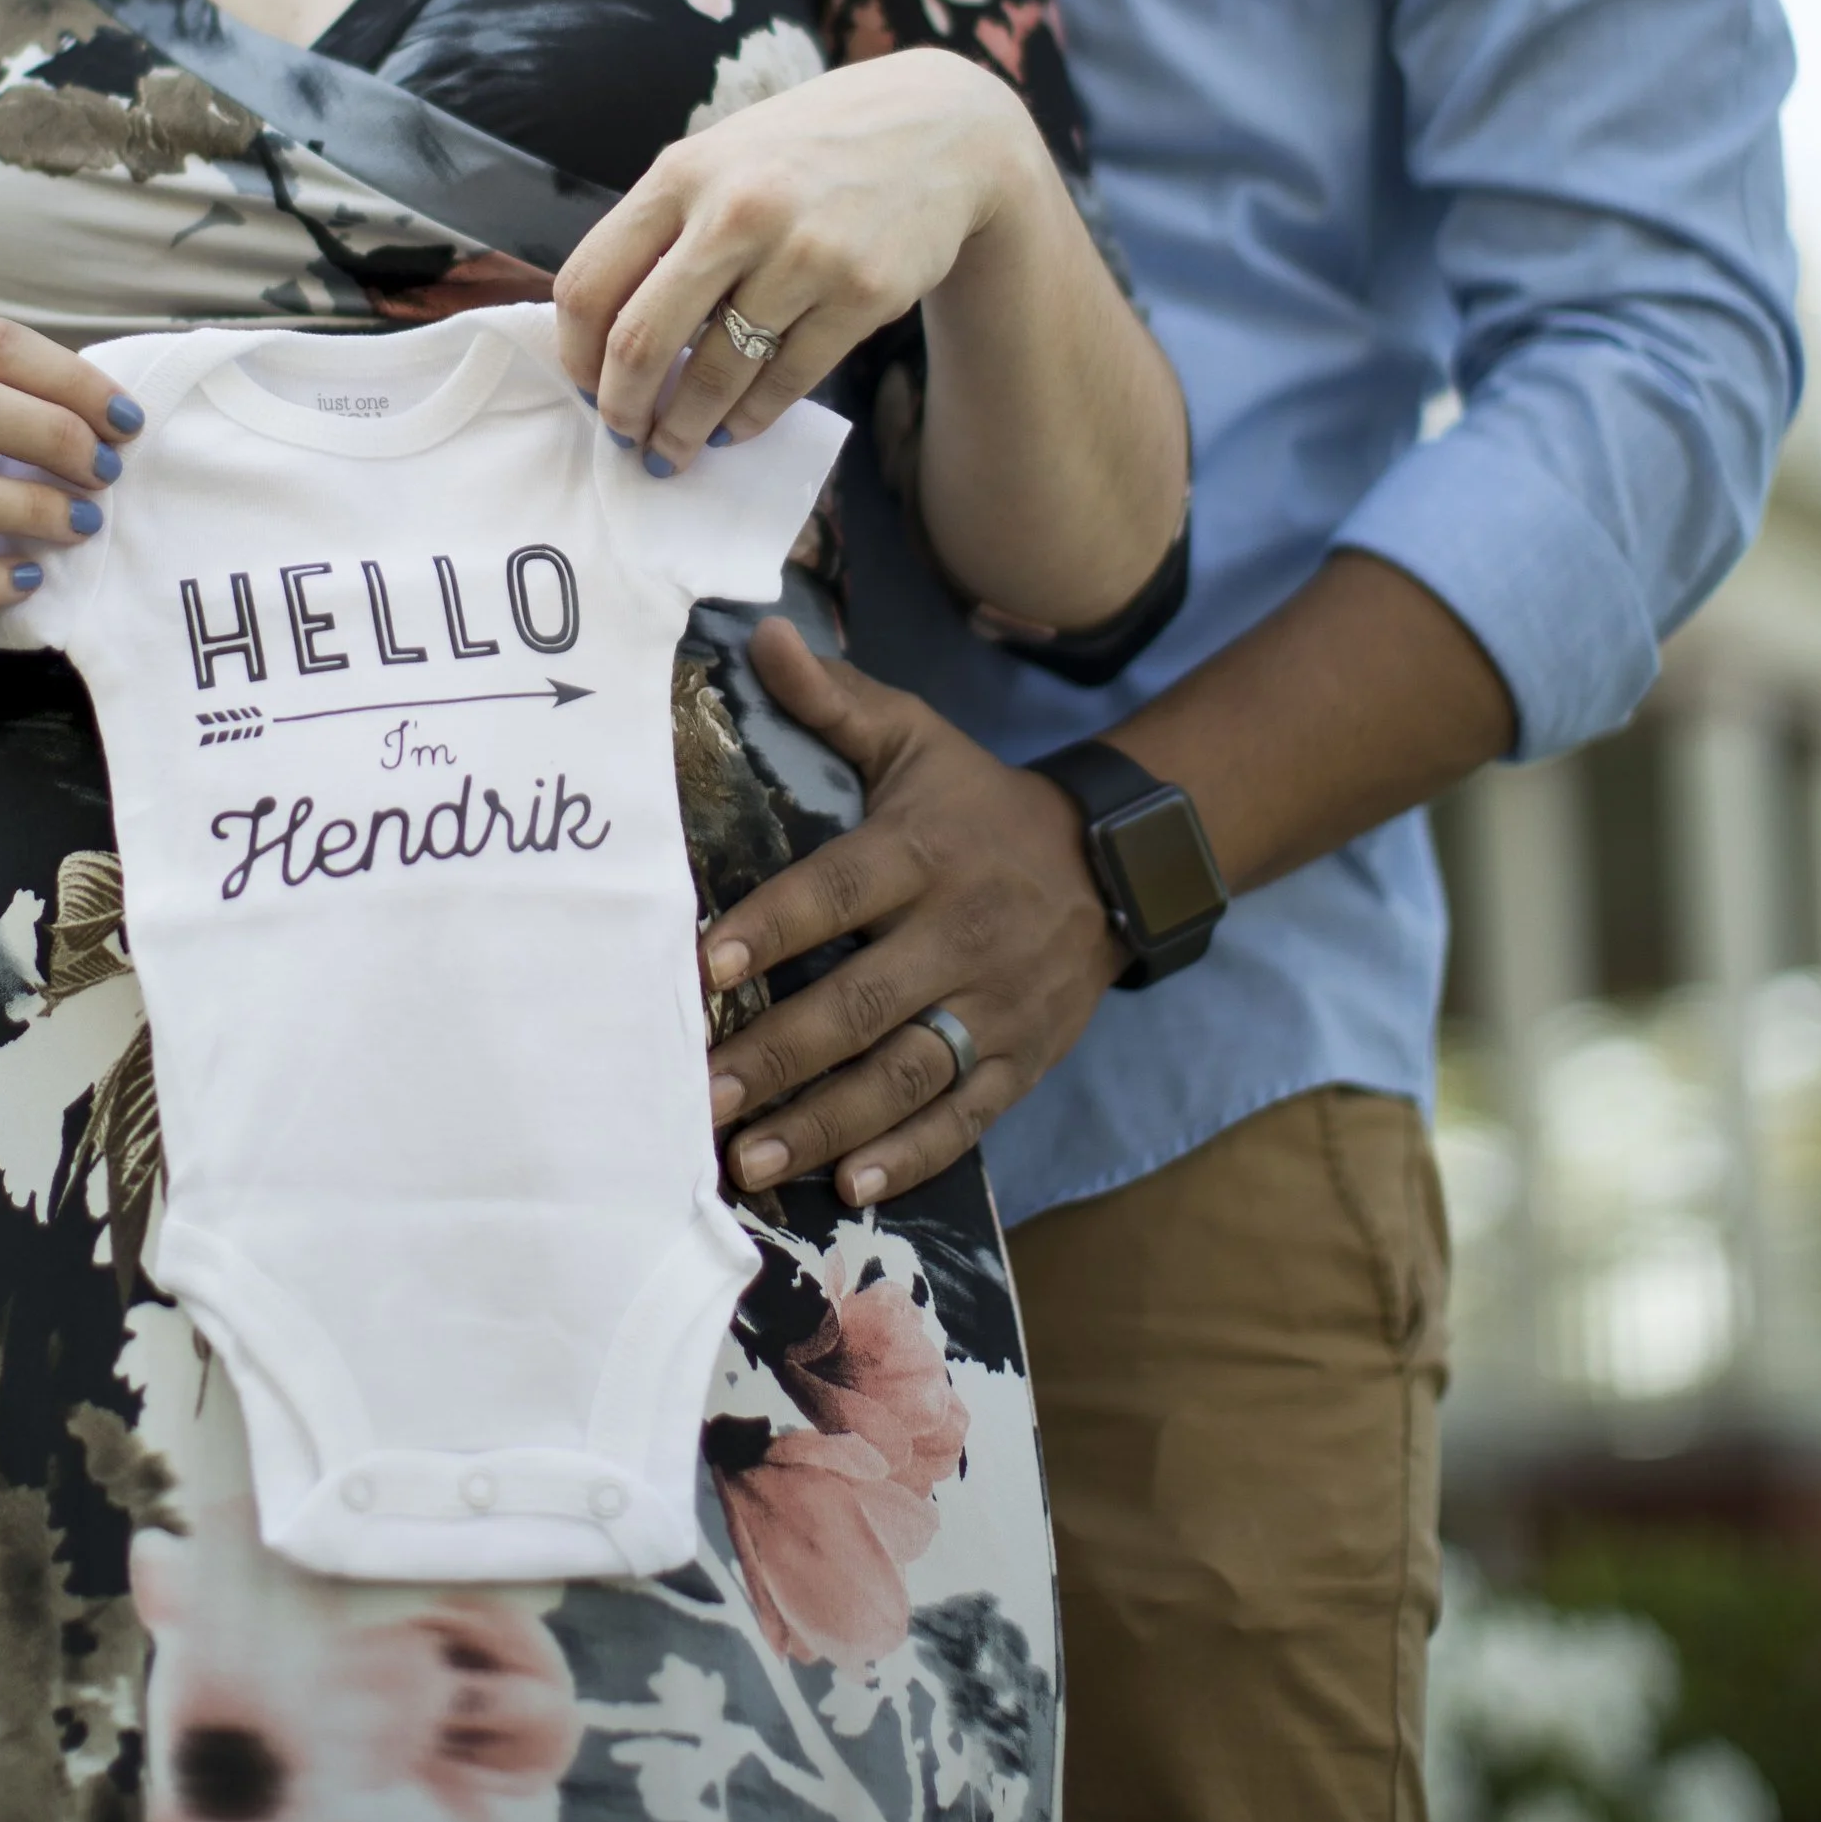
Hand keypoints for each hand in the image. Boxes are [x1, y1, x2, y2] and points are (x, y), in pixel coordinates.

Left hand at [551, 51, 1048, 468]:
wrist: (941, 129)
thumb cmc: (809, 152)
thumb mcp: (723, 157)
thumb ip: (665, 227)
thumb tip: (605, 337)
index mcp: (683, 173)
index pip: (590, 282)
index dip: (574, 353)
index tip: (584, 384)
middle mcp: (738, 210)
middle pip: (641, 341)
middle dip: (621, 409)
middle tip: (623, 437)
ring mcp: (805, 254)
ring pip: (715, 376)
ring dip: (685, 430)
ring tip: (674, 451)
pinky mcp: (863, 294)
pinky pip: (786, 381)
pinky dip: (750, 419)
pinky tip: (735, 429)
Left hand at [701, 618, 1121, 1204]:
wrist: (1116, 861)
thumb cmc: (981, 803)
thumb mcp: (919, 739)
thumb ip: (836, 702)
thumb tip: (759, 637)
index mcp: (925, 852)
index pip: (840, 892)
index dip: (774, 927)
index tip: (704, 964)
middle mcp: (962, 932)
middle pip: (864, 1002)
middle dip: (782, 1054)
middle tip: (704, 1097)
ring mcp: (998, 1004)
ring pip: (908, 1074)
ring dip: (829, 1121)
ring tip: (752, 1159)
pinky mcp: (1024, 1058)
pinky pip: (967, 1117)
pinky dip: (912, 1155)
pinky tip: (849, 1185)